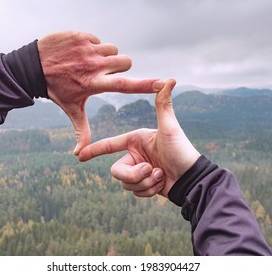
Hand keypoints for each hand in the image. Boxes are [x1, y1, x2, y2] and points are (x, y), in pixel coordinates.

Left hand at [37, 31, 163, 154]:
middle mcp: (94, 64)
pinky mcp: (81, 35)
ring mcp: (87, 48)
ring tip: (91, 64)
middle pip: (125, 61)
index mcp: (94, 83)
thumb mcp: (71, 109)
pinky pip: (99, 40)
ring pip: (113, 50)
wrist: (33, 66)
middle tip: (103, 73)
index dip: (145, 85)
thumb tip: (79, 154)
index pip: (124, 85)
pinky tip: (81, 54)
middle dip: (119, 68)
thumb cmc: (56, 89)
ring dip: (106, 57)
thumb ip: (81, 131)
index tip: (162, 83)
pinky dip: (94, 47)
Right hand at [78, 79, 200, 197]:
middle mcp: (135, 155)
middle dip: (134, 175)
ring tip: (160, 175)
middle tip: (151, 171)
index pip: (110, 144)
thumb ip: (163, 104)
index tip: (79, 156)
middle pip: (117, 171)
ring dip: (144, 183)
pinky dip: (148, 191)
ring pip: (126, 183)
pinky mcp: (142, 184)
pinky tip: (161, 184)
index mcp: (135, 140)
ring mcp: (138, 171)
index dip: (95, 150)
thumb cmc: (181, 150)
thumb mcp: (169, 127)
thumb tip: (170, 78)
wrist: (191, 178)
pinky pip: (134, 192)